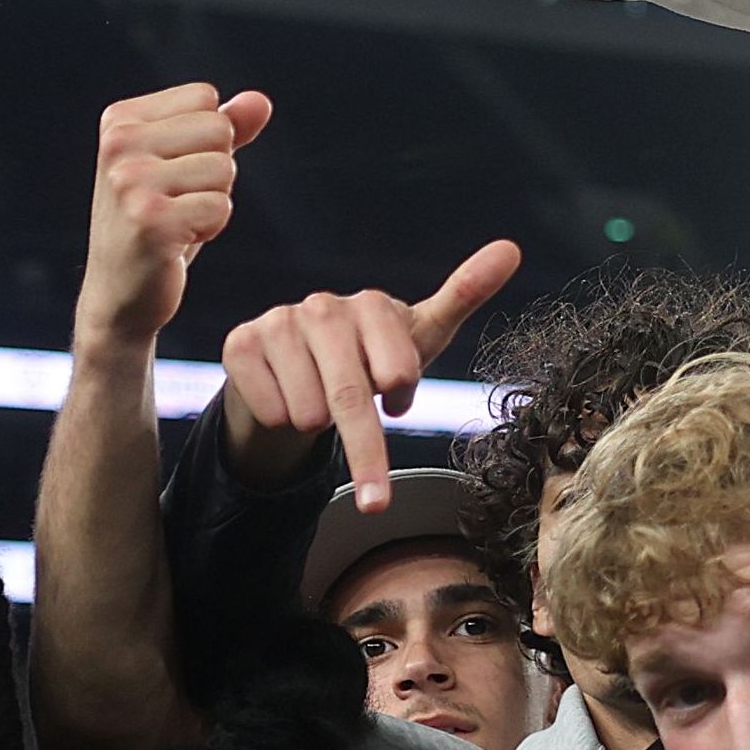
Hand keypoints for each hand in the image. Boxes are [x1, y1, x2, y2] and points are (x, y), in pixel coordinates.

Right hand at [79, 86, 270, 348]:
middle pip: (219, 129)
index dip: (207, 140)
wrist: (121, 293)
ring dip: (213, 200)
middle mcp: (118, 144)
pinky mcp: (150, 220)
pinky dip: (210, 227)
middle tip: (177, 201)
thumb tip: (260, 100)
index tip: (173, 173)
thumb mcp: (186, 165)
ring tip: (177, 221)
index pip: (206, 98)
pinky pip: (220, 206)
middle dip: (215, 170)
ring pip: (224, 168)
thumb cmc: (156, 223)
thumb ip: (224, 128)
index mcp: (120, 120)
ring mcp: (130, 181)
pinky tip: (177, 241)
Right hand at [217, 241, 525, 508]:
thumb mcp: (419, 337)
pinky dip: (282, 423)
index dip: (399, 397)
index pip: (398, 371)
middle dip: (367, 455)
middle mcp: (321, 307)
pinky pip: (270, 410)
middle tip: (375, 500)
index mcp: (372, 304)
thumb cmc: (369, 357)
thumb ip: (464, 296)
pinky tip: (288, 402)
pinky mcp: (239, 345)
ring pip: (308, 410)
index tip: (399, 402)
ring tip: (321, 407)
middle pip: (351, 397)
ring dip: (319, 427)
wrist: (297, 371)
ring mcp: (277, 323)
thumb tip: (511, 249)